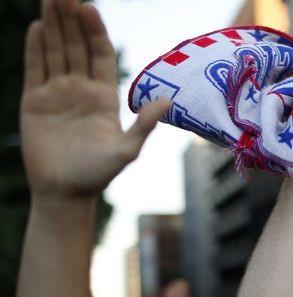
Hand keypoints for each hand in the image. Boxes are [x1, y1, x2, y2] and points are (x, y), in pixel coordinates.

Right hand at [20, 0, 168, 200]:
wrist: (64, 191)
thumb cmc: (98, 174)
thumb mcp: (126, 150)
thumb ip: (144, 125)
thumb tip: (168, 101)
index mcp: (104, 96)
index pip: (100, 55)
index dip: (95, 31)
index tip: (90, 8)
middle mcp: (80, 89)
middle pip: (76, 46)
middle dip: (71, 20)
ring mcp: (56, 93)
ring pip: (55, 52)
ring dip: (52, 26)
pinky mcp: (34, 101)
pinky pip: (35, 68)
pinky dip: (35, 48)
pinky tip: (36, 27)